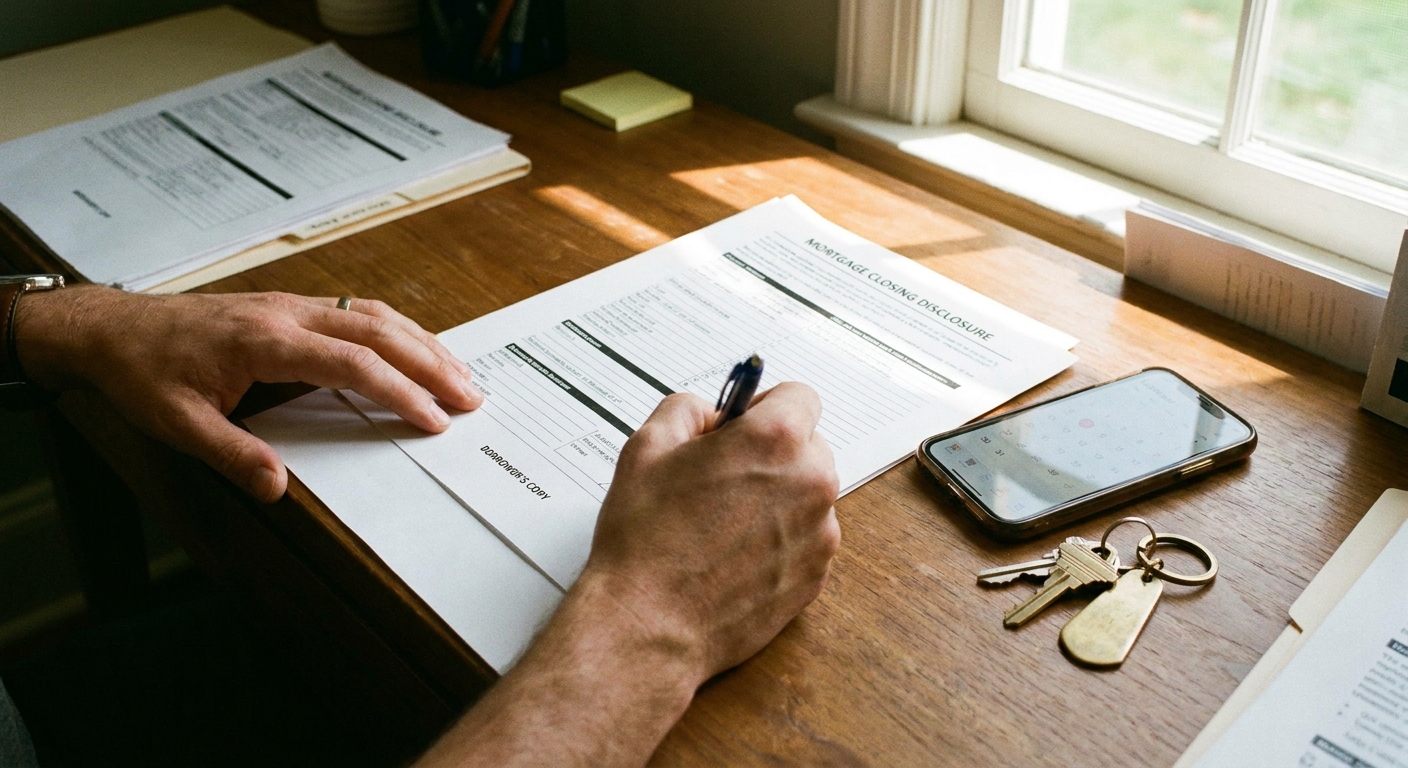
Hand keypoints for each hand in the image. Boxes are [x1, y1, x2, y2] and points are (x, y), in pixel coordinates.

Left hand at [14, 286, 481, 501]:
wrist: (113, 327)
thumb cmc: (144, 372)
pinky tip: (415, 348)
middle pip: (377, 331)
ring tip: (461, 374)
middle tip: (471, 398)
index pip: (351, 363)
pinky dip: (398, 330)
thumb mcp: (177, 424)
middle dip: (431, 364)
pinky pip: (357, 311)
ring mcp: (292, 305)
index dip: (398, 391)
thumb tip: (278, 488)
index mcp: (264, 341)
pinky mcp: (291, 306)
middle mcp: (287, 313)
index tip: (432, 419)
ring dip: (422, 342)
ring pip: (373, 314)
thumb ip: (231, 455)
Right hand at [416, 383, 839, 766]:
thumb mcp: (647, 447)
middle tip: (723, 475)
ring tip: (722, 522)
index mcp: (776, 440)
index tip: (744, 423)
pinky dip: (777, 541)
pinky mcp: (814, 576)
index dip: (765, 406)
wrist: (649, 624)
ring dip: (776, 498)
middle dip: (771, 454)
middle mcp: (811, 483)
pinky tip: (732, 554)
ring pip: (807, 496)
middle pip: (808, 446)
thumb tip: (709, 413)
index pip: (800, 396)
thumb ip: (686, 409)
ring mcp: (819, 534)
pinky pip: (804, 540)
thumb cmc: (646, 542)